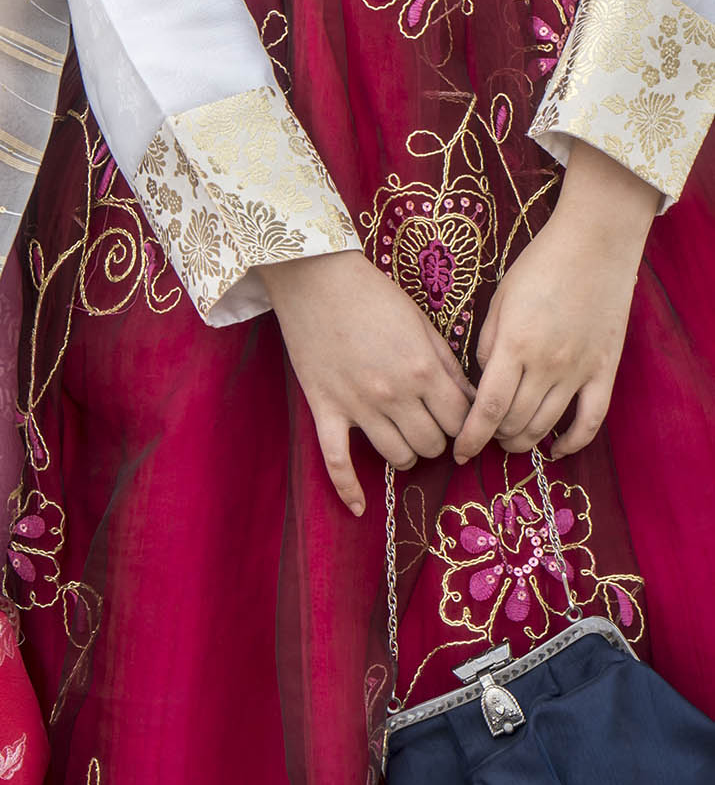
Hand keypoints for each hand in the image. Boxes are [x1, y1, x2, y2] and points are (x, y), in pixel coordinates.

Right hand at [259, 250, 474, 515]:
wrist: (314, 276)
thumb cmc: (372, 293)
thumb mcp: (421, 323)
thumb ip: (447, 365)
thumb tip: (470, 400)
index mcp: (423, 370)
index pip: (460, 422)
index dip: (465, 425)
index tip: (460, 420)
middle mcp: (394, 394)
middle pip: (432, 445)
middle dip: (437, 437)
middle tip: (429, 422)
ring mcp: (358, 406)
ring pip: (397, 457)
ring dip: (406, 453)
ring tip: (403, 437)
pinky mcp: (325, 408)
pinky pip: (336, 461)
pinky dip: (348, 489)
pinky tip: (359, 508)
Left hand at [454, 142, 656, 464]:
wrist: (594, 246)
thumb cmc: (539, 265)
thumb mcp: (499, 299)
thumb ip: (487, 343)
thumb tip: (482, 379)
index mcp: (514, 345)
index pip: (488, 408)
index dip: (471, 436)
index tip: (459, 451)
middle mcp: (546, 365)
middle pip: (516, 422)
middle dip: (495, 438)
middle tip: (484, 438)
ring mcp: (579, 371)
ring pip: (548, 425)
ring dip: (525, 441)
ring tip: (511, 442)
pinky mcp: (605, 371)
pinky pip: (590, 420)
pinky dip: (573, 442)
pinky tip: (557, 450)